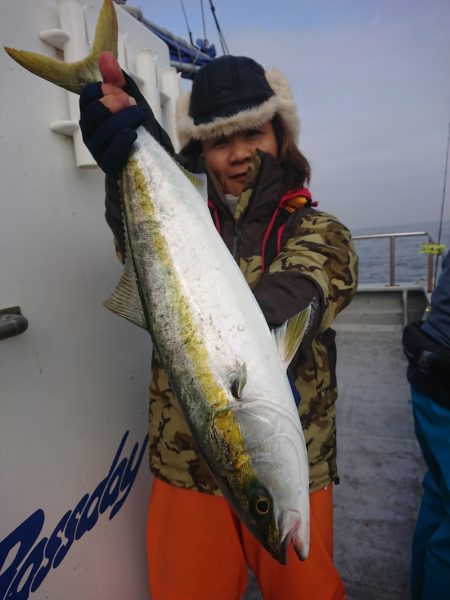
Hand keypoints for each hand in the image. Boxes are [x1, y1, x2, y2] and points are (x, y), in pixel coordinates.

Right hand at [79, 52, 147, 175]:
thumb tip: (105, 56)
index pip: (88, 94)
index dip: (106, 89)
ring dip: (124, 120)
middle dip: (115, 103)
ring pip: (103, 131)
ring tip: (139, 116)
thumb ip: (119, 80)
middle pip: (94, 111)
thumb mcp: (131, 101)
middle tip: (133, 103)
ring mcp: (97, 150)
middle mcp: (89, 131)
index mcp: (91, 112)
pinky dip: (122, 140)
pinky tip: (133, 134)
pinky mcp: (108, 165)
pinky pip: (111, 152)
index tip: (122, 91)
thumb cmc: (137, 126)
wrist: (151, 156)